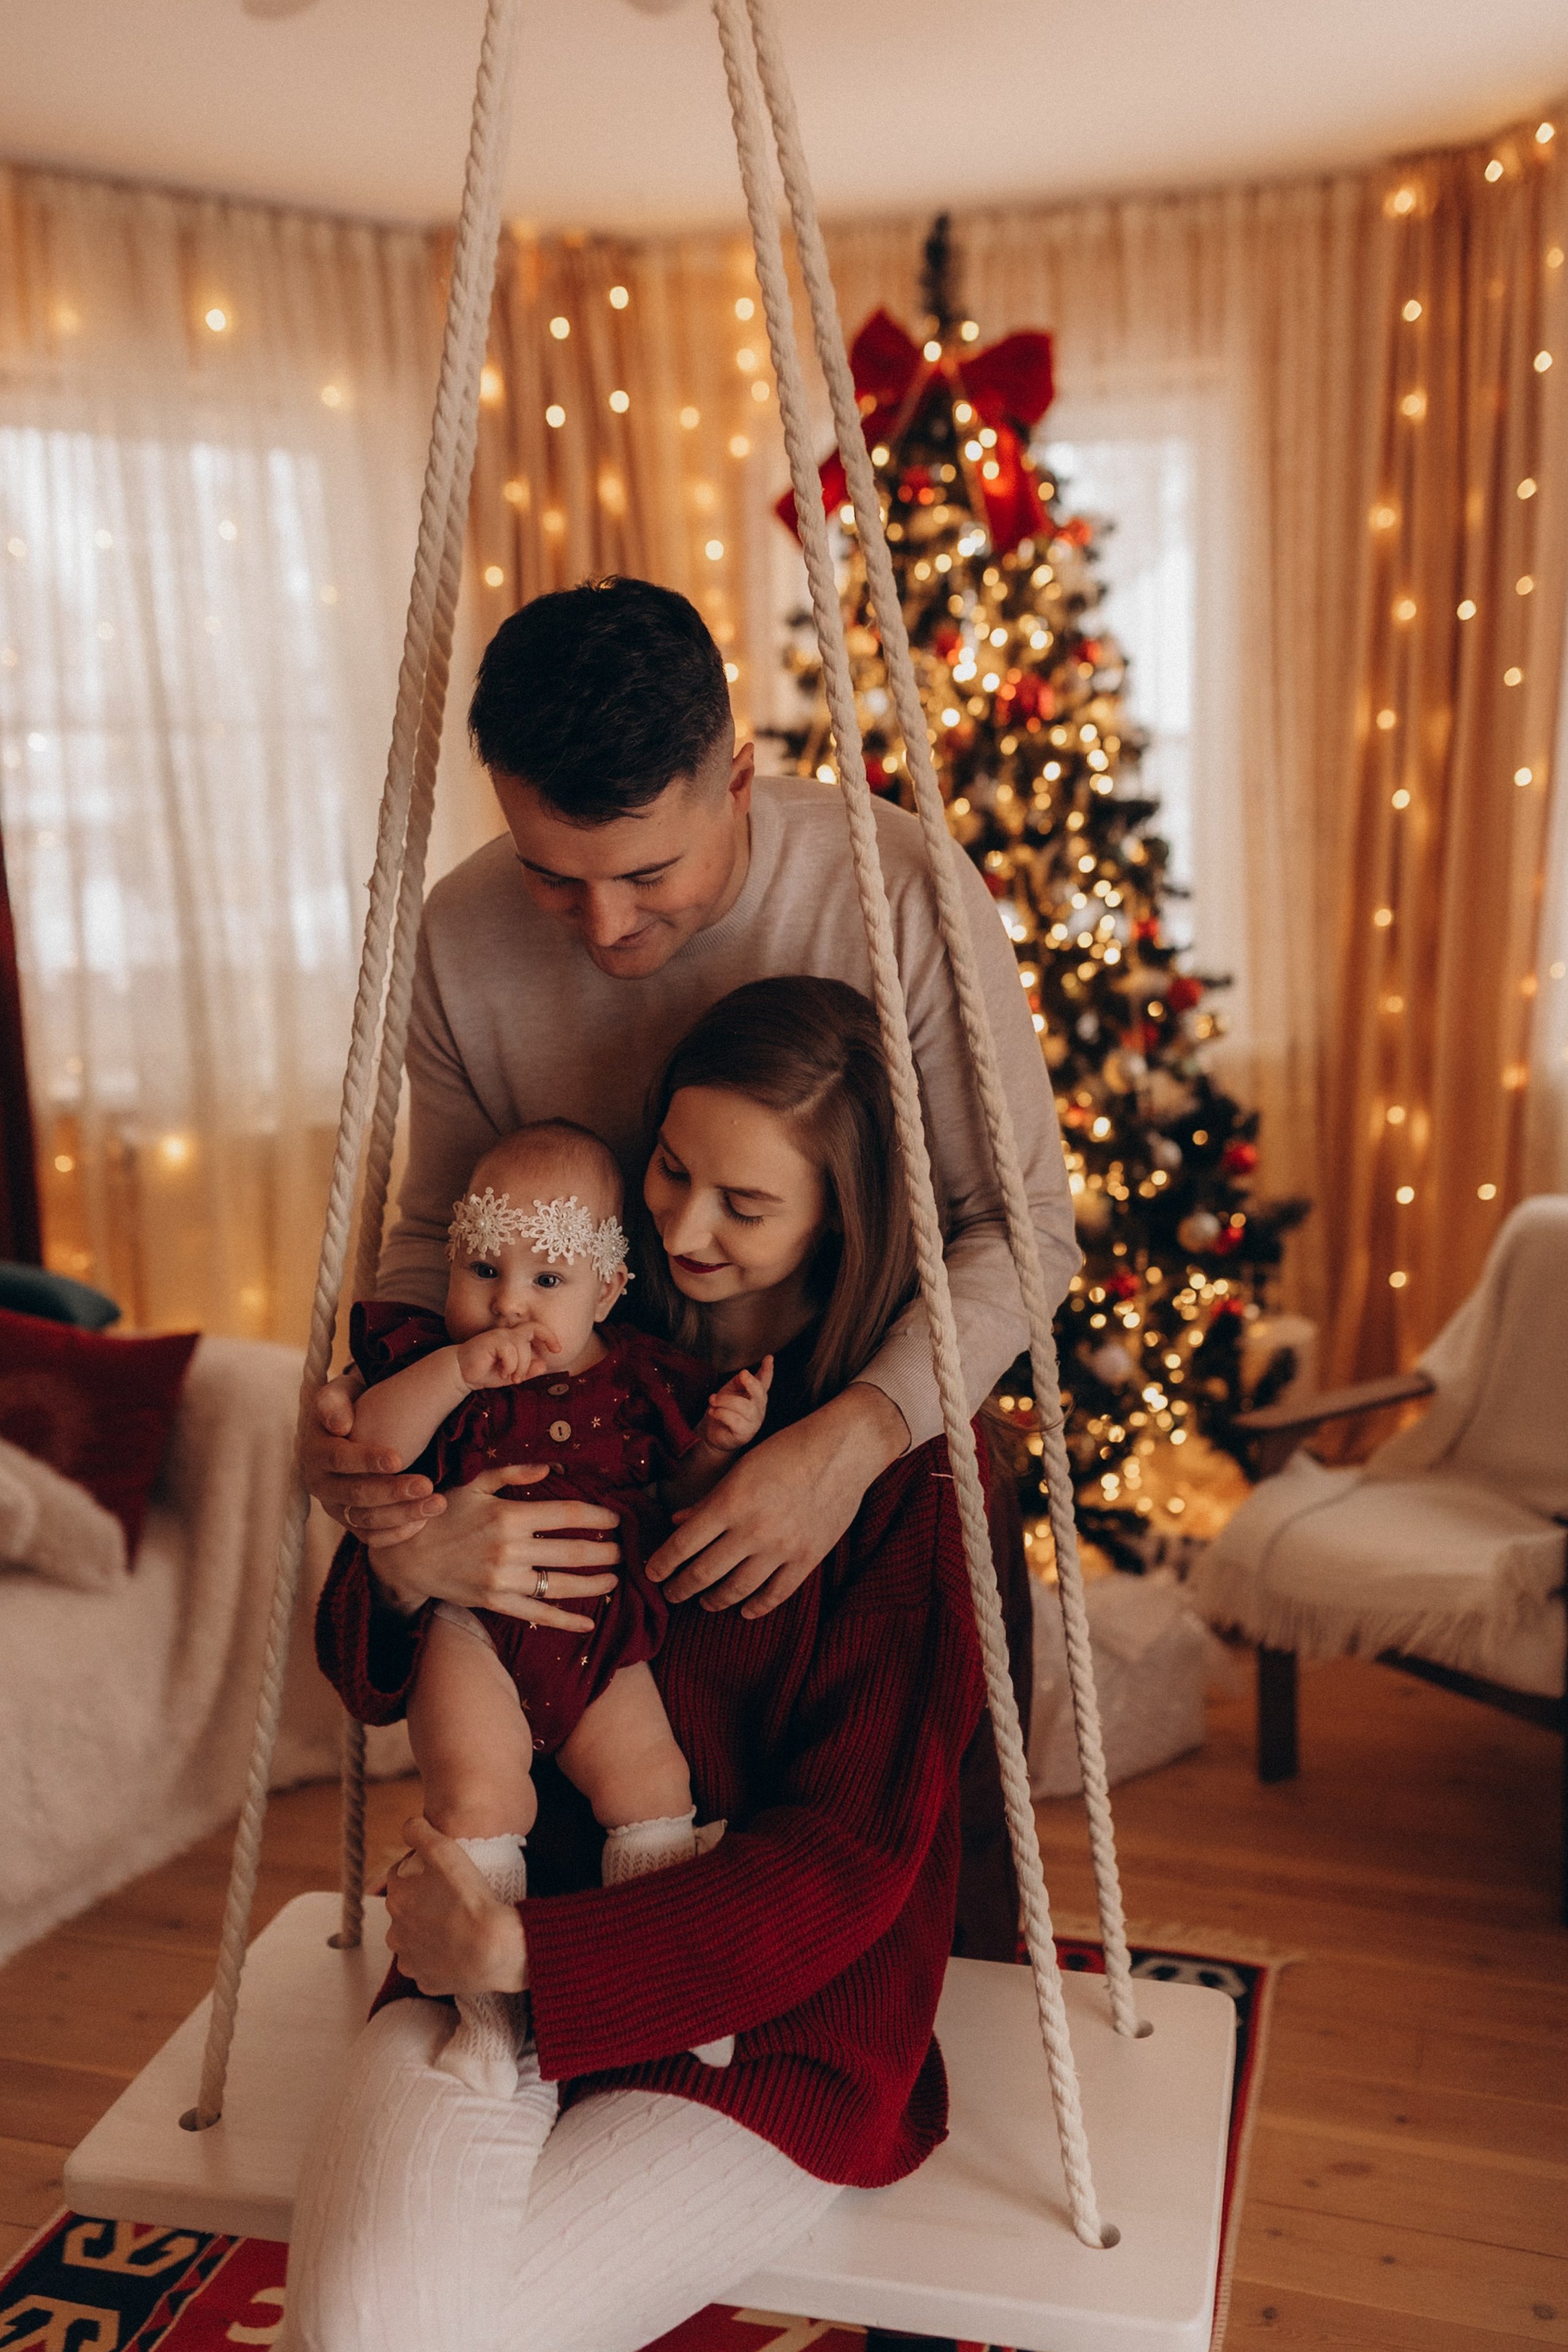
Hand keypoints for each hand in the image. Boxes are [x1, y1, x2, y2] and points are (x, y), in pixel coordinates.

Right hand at [302, 1370, 443, 1544]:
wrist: (354, 1429)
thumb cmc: (352, 1405)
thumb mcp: (343, 1392)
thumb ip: (335, 1399)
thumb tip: (339, 1425)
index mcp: (315, 1450)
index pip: (338, 1459)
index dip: (366, 1460)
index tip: (399, 1458)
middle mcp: (319, 1483)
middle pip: (355, 1495)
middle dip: (392, 1491)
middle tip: (427, 1485)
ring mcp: (335, 1507)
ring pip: (365, 1520)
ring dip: (403, 1514)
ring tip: (438, 1503)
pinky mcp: (351, 1522)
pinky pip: (371, 1538)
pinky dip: (397, 1534)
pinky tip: (423, 1520)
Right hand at [368, 1460, 621, 1633]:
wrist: (406, 1555)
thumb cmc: (443, 1513)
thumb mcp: (474, 1483)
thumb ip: (513, 1473)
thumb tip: (551, 1467)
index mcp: (508, 1514)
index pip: (567, 1514)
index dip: (597, 1515)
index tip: (615, 1518)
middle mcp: (509, 1549)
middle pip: (572, 1551)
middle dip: (604, 1552)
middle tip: (622, 1551)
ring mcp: (503, 1579)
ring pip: (560, 1585)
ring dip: (594, 1584)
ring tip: (614, 1579)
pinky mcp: (495, 1603)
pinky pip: (537, 1614)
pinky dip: (565, 1621)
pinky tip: (588, 1624)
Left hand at [383, 1817, 526, 1998]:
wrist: (495, 1949)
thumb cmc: (471, 1899)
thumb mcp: (446, 1851)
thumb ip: (419, 1831)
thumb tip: (407, 1826)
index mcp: (397, 1898)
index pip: (400, 1875)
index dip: (421, 1871)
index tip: (443, 1874)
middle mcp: (395, 1931)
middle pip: (406, 1907)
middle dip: (423, 1901)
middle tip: (454, 1898)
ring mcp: (410, 1960)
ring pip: (414, 1938)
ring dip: (428, 1930)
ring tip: (457, 1923)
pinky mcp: (425, 1981)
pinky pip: (428, 1964)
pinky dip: (439, 1957)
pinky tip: (458, 1948)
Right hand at [454, 1329, 555, 1389]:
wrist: (461, 1373)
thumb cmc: (486, 1372)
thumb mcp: (511, 1375)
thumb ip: (527, 1371)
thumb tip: (543, 1365)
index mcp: (515, 1339)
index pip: (536, 1328)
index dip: (549, 1335)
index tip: (557, 1349)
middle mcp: (508, 1334)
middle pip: (533, 1330)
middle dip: (537, 1349)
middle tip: (528, 1371)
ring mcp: (499, 1336)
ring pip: (522, 1346)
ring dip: (520, 1367)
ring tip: (510, 1377)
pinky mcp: (490, 1341)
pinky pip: (510, 1351)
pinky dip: (509, 1365)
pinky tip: (501, 1372)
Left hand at [647, 1382, 907, 1617]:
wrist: (843, 1448)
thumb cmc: (786, 1451)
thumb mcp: (740, 1469)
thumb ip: (708, 1501)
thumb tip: (677, 1523)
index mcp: (730, 1502)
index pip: (683, 1545)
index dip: (662, 1564)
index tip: (651, 1574)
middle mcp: (753, 1529)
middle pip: (704, 1573)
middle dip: (680, 1588)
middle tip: (670, 1593)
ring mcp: (782, 1547)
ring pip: (737, 1590)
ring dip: (714, 1601)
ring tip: (704, 1603)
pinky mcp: (808, 1558)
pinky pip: (776, 1594)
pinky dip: (757, 1607)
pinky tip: (744, 1610)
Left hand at [701, 1356, 772, 1452]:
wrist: (713, 1433)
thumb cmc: (723, 1409)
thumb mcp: (729, 1391)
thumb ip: (738, 1383)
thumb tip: (744, 1375)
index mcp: (755, 1395)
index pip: (764, 1382)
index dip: (768, 1370)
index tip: (769, 1358)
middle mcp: (758, 1408)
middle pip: (760, 1394)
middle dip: (752, 1383)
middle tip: (742, 1374)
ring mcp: (753, 1422)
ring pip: (743, 1406)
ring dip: (725, 1400)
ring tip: (712, 1400)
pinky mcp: (744, 1434)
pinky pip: (733, 1420)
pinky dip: (720, 1413)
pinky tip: (713, 1412)